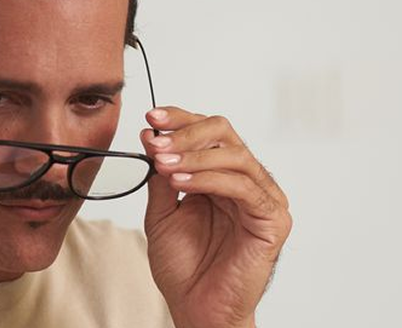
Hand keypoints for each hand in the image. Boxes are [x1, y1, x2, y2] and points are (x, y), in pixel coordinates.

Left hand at [140, 106, 291, 327]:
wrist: (196, 307)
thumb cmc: (184, 264)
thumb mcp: (161, 211)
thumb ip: (160, 174)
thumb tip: (151, 134)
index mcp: (220, 174)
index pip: (206, 131)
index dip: (179, 119)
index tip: (152, 117)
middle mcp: (244, 180)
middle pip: (224, 133)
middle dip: (186, 132)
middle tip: (157, 140)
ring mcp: (262, 198)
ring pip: (234, 155)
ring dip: (193, 156)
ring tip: (162, 164)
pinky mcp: (273, 220)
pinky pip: (243, 187)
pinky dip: (208, 179)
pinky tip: (180, 183)